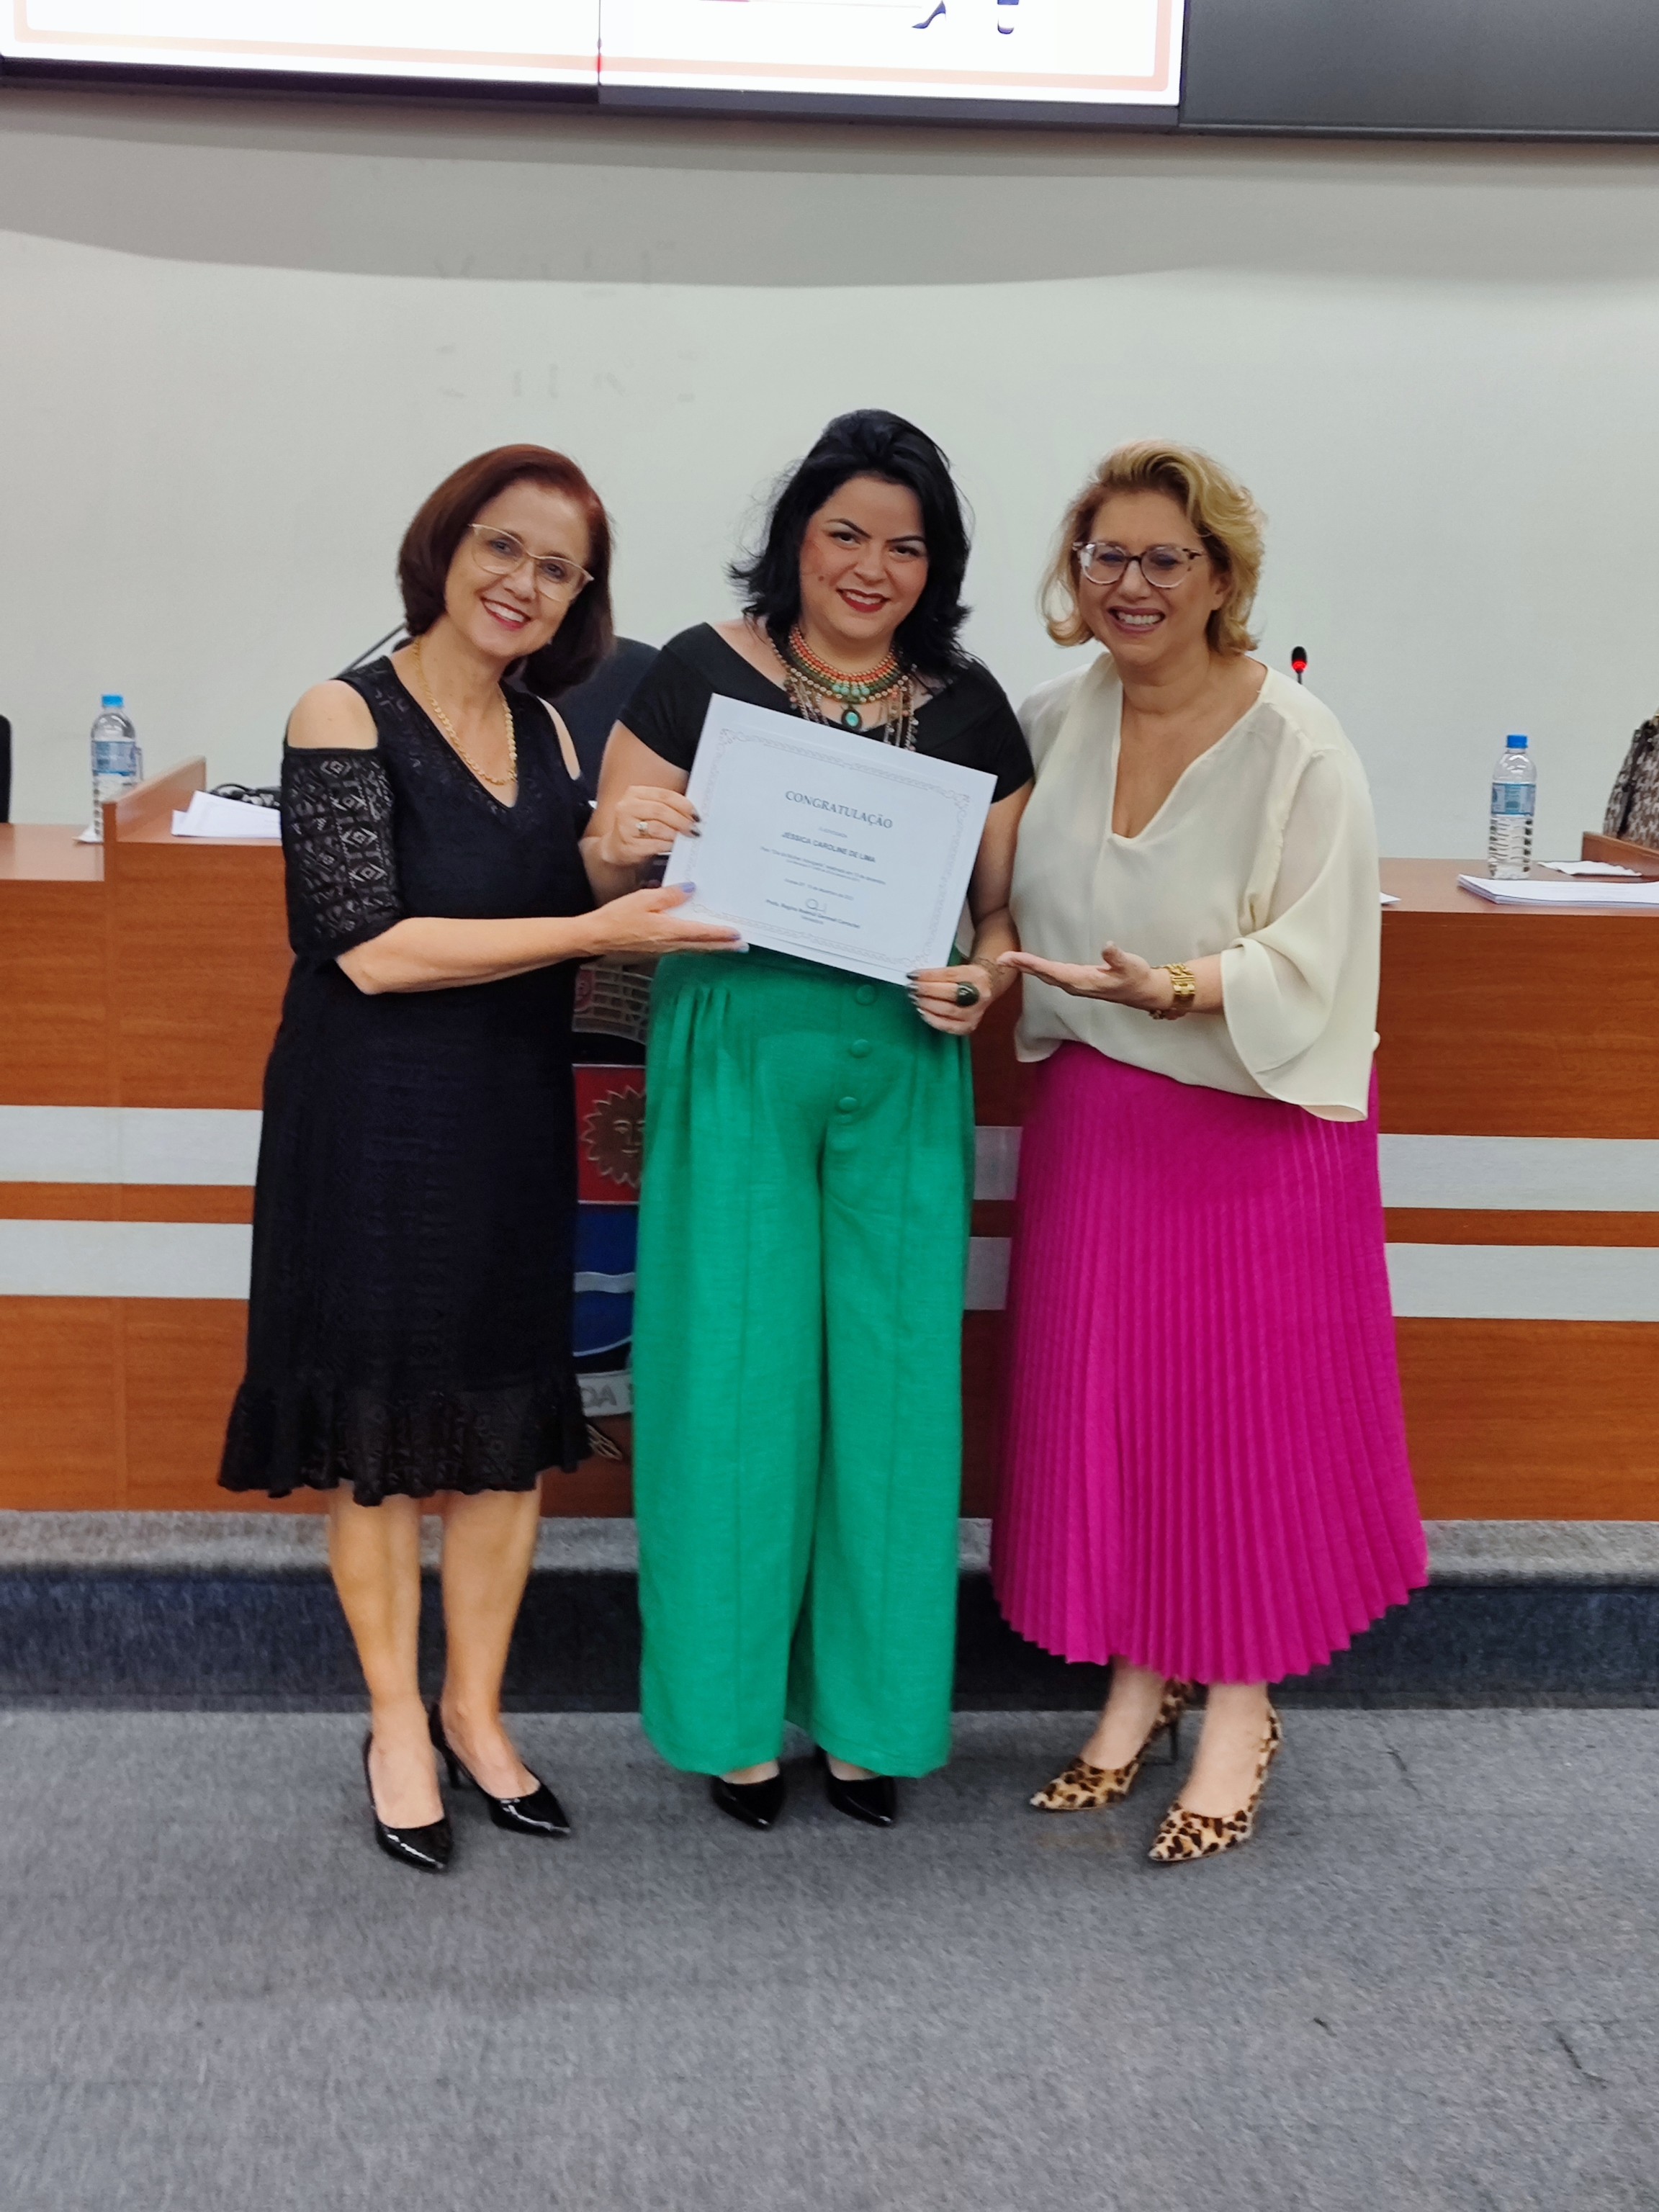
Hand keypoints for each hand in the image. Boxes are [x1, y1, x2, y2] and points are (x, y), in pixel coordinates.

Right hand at [591, 884, 743, 957]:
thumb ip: (669, 895)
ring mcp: (664, 949)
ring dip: (713, 948)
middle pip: (704, 946)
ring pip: (695, 949)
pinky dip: (697, 946)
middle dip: (724, 946)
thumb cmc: (618, 916)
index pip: (703, 933)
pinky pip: (684, 949)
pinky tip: (700, 943)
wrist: (597, 936)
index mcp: (670, 930)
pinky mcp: (656, 950)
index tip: (739, 934)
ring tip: (728, 946)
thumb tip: (692, 889)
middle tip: (743, 946)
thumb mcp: (644, 899)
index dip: (722, 934)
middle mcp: (671, 944)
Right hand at [597, 786, 698, 869]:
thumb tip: (693, 813)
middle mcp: (627, 807)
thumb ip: (669, 807)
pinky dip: (667, 846)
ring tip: (685, 838)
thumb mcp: (651, 811)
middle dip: (682, 821)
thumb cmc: (639, 828)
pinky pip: (654, 845)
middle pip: (661, 810)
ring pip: (657, 828)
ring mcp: (625, 827)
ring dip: (675, 834)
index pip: (665, 795)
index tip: (696, 815)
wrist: (618, 848)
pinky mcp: (627, 846)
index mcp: (635, 793)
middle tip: (694, 829)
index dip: (684, 805)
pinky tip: (674, 846)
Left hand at [907, 961, 998, 1034]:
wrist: (987, 987)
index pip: (949, 975)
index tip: (912, 976)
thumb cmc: (966, 977)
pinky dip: (933, 1019)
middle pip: (951, 993)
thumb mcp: (958, 969)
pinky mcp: (969, 1026)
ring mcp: (975, 1013)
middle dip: (927, 990)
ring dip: (928, 1005)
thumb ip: (939, 974)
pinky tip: (923, 1012)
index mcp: (976, 975)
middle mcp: (979, 995)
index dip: (928, 976)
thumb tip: (916, 979)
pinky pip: (948, 1026)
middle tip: (912, 988)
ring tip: (915, 999)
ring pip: (949, 1010)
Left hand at [998, 942, 1170, 1011]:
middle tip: (1000, 958)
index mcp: (1083, 980)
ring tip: (1008, 959)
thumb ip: (1117, 957)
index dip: (1032, 964)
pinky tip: (1030, 964)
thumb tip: (1107, 945)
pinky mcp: (1078, 981)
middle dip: (1022, 966)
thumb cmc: (1136, 977)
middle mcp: (1075, 984)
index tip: (1014, 958)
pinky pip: (1052, 975)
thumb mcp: (1130, 965)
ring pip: (1046, 976)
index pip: (1052, 971)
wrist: (1143, 992)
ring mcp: (1076, 984)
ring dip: (1027, 968)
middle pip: (1043, 975)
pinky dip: (1038, 969)